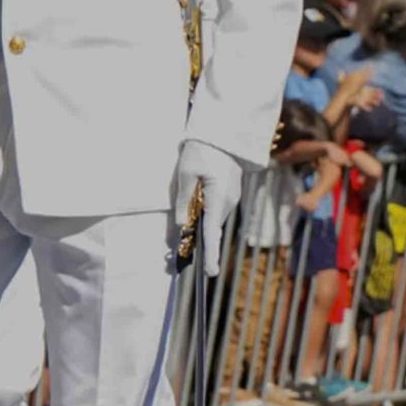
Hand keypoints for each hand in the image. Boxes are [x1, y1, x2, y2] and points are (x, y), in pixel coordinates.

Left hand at [171, 138, 241, 272]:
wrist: (225, 132)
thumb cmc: (202, 150)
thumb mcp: (185, 173)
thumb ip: (182, 201)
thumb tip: (182, 225)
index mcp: (219, 198)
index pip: (213, 232)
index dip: (210, 254)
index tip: (210, 273)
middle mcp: (228, 202)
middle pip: (210, 228)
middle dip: (196, 241)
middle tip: (174, 255)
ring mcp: (231, 197)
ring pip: (212, 218)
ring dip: (198, 223)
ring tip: (181, 223)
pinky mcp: (229, 192)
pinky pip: (215, 209)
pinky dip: (203, 214)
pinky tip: (193, 206)